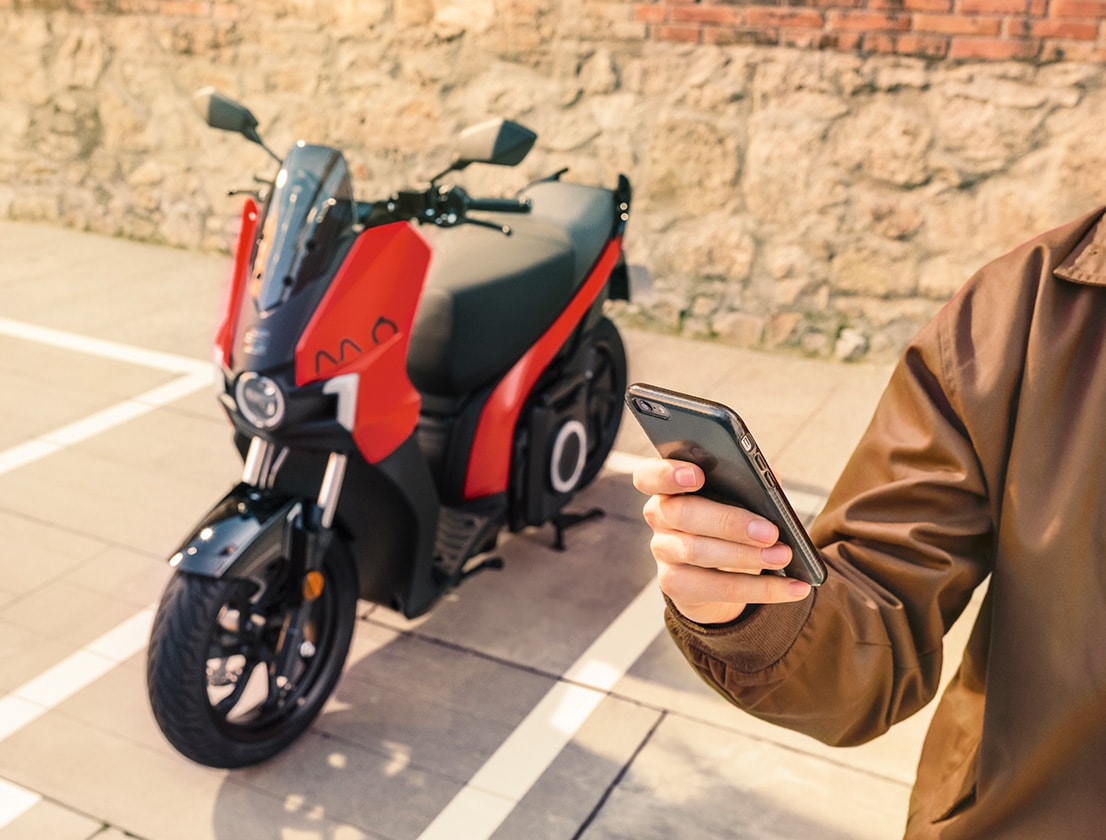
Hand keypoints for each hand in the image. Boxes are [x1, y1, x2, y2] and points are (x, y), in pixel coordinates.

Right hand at [633, 458, 812, 624]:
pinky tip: (793, 587)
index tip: (698, 475)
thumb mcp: (740, 493)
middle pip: (682, 514)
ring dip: (746, 556)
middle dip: (729, 522)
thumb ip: (749, 481)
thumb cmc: (732, 514)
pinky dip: (762, 589)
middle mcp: (659, 515)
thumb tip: (769, 488)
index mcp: (669, 483)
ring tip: (783, 555)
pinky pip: (717, 588)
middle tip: (769, 531)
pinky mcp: (676, 585)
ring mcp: (663, 551)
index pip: (650, 475)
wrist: (722, 567)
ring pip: (697, 552)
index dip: (668, 474)